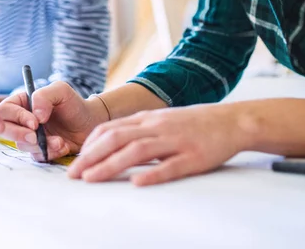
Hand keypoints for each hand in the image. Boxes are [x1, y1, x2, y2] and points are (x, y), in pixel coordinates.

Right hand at [0, 81, 109, 160]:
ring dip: (40, 145)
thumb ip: (44, 96)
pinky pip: (36, 156)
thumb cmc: (75, 104)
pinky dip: (49, 153)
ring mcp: (29, 136)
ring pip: (21, 144)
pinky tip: (63, 146)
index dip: (17, 117)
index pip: (6, 110)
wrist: (90, 124)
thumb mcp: (61, 91)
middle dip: (19, 135)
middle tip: (35, 137)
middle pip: (4, 129)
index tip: (35, 123)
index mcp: (22, 103)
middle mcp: (22, 120)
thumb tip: (35, 115)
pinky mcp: (38, 150)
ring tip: (60, 141)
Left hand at [67, 103, 248, 185]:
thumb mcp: (160, 121)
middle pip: (117, 138)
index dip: (89, 145)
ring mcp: (175, 140)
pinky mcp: (194, 156)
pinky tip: (137, 184)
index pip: (110, 128)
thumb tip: (108, 143)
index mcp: (148, 119)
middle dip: (91, 157)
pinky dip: (153, 174)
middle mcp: (157, 127)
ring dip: (111, 165)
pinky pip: (172, 166)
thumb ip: (137, 130)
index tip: (76, 160)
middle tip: (73, 175)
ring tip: (92, 179)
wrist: (231, 121)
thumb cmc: (192, 124)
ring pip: (137, 150)